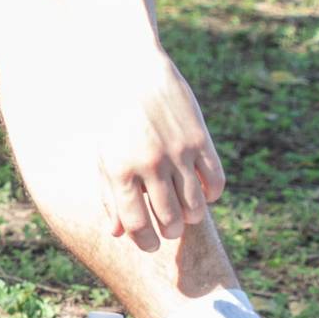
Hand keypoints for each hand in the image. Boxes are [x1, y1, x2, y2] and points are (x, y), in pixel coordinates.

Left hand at [85, 53, 226, 247]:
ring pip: (196, 205)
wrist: (131, 73)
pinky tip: (203, 194)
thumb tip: (117, 233)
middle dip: (170, 232)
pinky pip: (215, 181)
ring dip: (191, 218)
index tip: (149, 244)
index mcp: (119, 170)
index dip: (144, 240)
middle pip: (169, 219)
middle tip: (169, 231)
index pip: (136, 223)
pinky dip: (212, 195)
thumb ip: (109, 195)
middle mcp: (149, 164)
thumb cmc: (113, 120)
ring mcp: (178, 152)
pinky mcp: (200, 139)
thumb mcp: (103, 156)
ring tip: (184, 216)